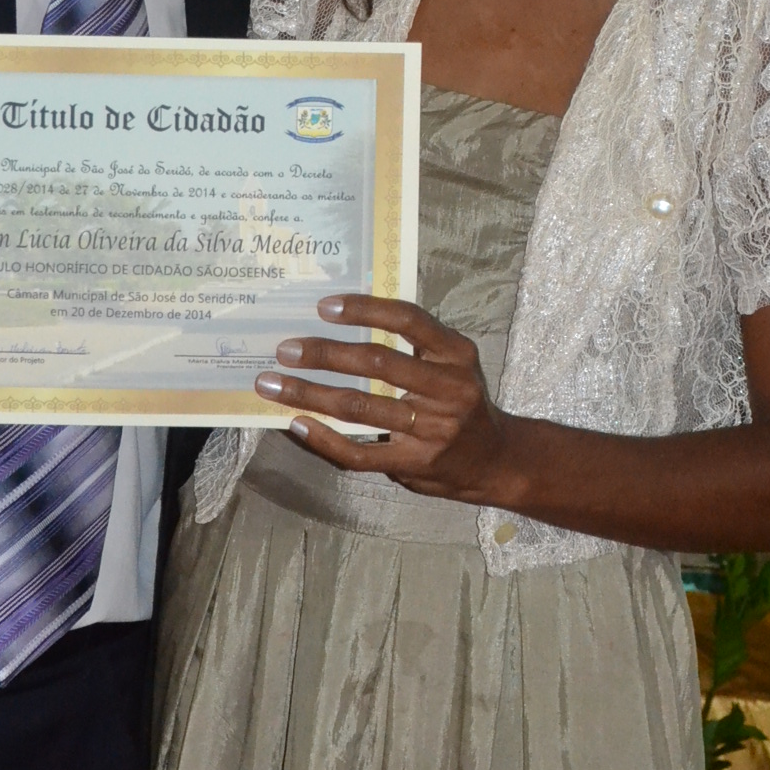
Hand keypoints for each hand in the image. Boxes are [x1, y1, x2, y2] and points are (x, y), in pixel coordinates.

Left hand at [254, 293, 510, 501]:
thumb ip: (411, 345)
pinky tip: (297, 423)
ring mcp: (432, 429)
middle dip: (325, 354)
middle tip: (286, 349)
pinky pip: (360, 452)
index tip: (323, 306)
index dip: (364, 309)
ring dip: (310, 394)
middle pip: (377, 363)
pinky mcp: (414, 463)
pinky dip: (324, 438)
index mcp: (455, 354)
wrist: (496, 460)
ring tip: (273, 384)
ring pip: (360, 407)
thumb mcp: (450, 363)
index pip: (407, 320)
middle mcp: (448, 389)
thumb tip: (341, 321)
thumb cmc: (460, 401)